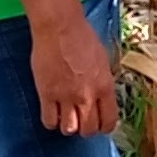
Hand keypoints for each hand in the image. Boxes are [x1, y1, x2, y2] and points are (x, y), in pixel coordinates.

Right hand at [31, 16, 118, 136]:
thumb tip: (102, 97)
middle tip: (81, 120)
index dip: (104, 127)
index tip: (99, 124)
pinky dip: (51, 121)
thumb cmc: (82, 37)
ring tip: (66, 116)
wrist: (59, 27)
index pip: (109, 121)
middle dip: (86, 129)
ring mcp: (66, 97)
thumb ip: (103, 82)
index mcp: (105, 86)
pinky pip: (49, 121)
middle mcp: (87, 96)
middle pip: (89, 130)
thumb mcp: (103, 60)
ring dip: (68, 126)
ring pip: (69, 130)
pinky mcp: (46, 94)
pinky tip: (52, 111)